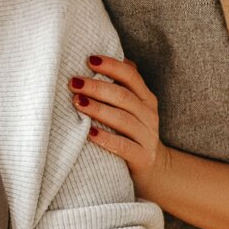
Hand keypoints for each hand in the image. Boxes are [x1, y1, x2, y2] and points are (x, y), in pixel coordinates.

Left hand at [73, 54, 168, 191]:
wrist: (154, 169)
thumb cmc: (132, 132)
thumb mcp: (133, 107)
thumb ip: (121, 86)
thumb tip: (96, 60)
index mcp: (146, 98)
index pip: (131, 76)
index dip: (111, 66)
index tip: (89, 59)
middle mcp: (149, 114)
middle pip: (123, 96)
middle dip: (97, 87)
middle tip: (74, 82)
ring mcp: (147, 136)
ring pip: (123, 119)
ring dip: (99, 109)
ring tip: (77, 103)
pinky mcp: (142, 157)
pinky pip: (123, 147)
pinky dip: (106, 139)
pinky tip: (90, 133)